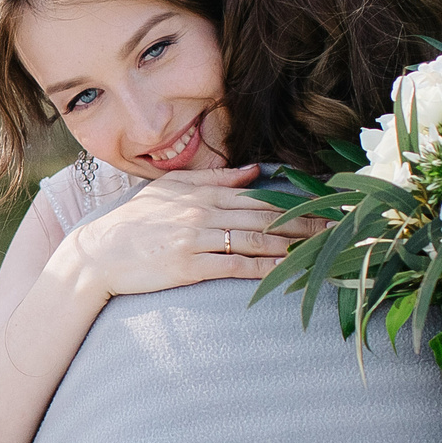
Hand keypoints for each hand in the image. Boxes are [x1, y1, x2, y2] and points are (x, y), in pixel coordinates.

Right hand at [53, 166, 315, 299]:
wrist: (98, 254)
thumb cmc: (133, 223)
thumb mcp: (169, 190)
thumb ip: (214, 180)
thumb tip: (256, 171)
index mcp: (201, 193)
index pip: (259, 196)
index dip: (297, 201)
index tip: (327, 205)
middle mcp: (203, 212)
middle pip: (266, 216)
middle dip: (307, 222)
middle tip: (343, 228)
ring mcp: (196, 238)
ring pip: (256, 239)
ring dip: (294, 244)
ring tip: (326, 249)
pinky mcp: (189, 265)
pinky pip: (235, 266)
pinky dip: (264, 267)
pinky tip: (288, 270)